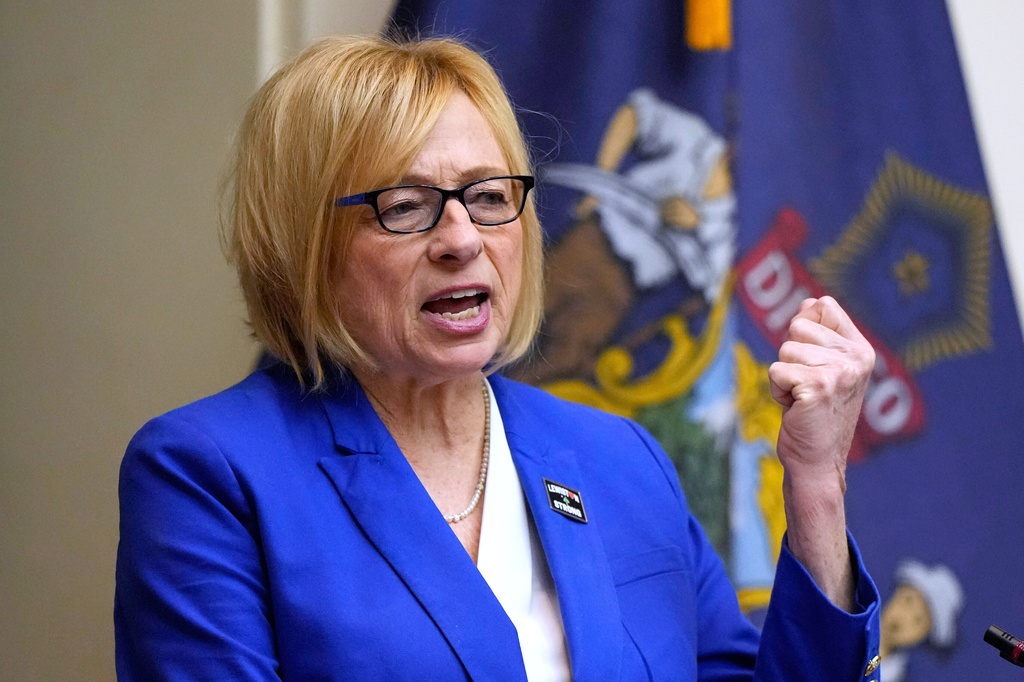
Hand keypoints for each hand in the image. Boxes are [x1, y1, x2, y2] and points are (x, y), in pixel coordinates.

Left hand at [767, 297, 874, 608]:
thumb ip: (817, 333)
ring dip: (783, 377)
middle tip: (805, 386)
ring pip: (784, 349)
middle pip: (797, 326)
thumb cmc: (813, 414)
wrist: (817, 461)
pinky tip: (795, 408)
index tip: (812, 363)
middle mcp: (856, 358)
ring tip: (801, 399)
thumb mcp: (821, 367)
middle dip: (790, 356)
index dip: (804, 329)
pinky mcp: (818, 386)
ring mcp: (839, 371)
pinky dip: (777, 391)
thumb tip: (808, 302)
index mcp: (861, 349)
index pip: (822, 304)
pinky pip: (776, 370)